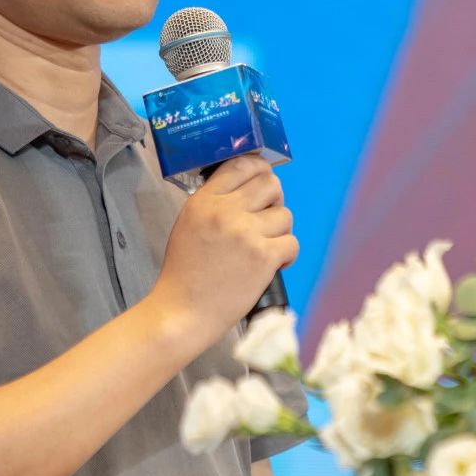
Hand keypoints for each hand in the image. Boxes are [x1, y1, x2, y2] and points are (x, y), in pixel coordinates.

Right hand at [152, 155, 298, 344]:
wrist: (183, 311)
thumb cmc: (185, 272)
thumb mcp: (189, 223)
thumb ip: (215, 203)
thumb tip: (249, 191)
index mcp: (205, 200)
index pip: (242, 164)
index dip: (260, 169)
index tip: (263, 181)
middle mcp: (226, 211)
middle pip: (270, 184)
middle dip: (274, 199)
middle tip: (267, 219)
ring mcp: (247, 234)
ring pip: (285, 215)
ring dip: (280, 231)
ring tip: (264, 247)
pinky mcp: (263, 257)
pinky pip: (292, 243)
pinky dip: (286, 254)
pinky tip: (272, 264)